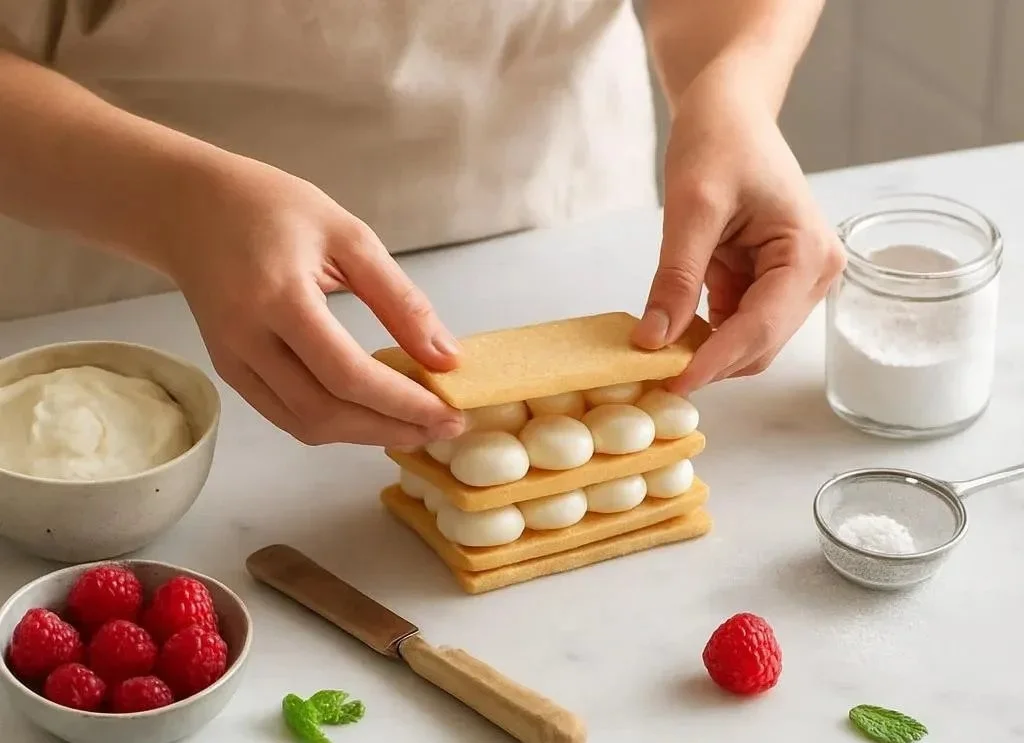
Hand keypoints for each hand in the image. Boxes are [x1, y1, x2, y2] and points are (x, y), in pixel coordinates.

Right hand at [161, 157, 465, 446]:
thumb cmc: (272, 208)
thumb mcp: (349, 235)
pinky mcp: (230, 372)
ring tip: (417, 426)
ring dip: (366, 435)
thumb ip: (399, 299)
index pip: (347, 374)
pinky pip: (286, 416)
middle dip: (392, 429)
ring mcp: (233, 362)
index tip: (450, 414)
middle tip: (445, 428)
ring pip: (305, 425)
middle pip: (325, 413)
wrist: (189, 206)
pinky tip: (372, 414)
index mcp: (279, 298)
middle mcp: (247, 340)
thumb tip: (446, 357)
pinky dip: (335, 425)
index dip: (402, 403)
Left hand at [631, 75, 843, 393]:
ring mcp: (792, 281)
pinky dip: (702, 333)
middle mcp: (812, 275)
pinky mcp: (766, 281)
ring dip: (704, 351)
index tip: (671, 383)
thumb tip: (654, 341)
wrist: (729, 107)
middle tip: (650, 374)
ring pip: (747, 341)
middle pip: (759, 344)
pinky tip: (670, 329)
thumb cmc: (720, 138)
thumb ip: (676, 276)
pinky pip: (734, 323)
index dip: (715, 361)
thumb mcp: (692, 206)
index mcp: (808, 254)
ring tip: (655, 352)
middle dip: (709, 361)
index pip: (762, 327)